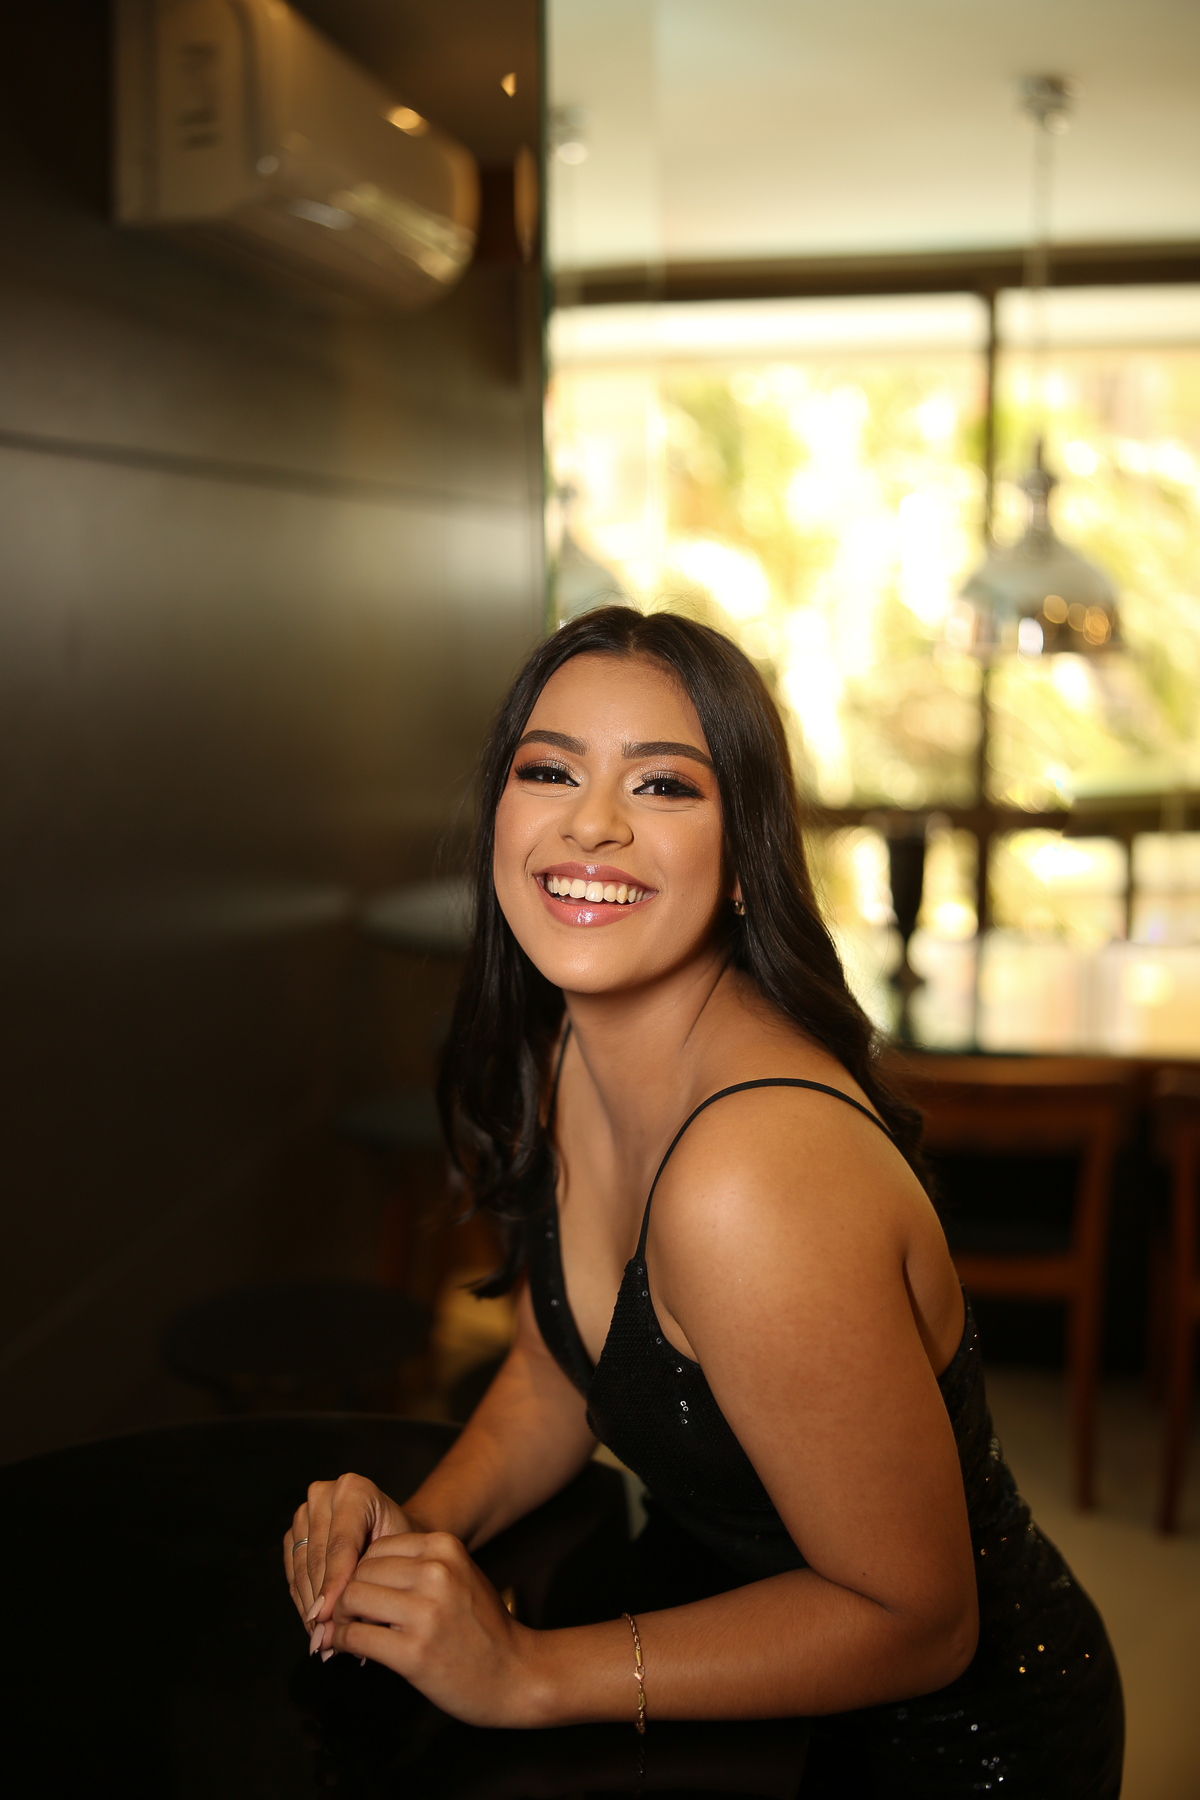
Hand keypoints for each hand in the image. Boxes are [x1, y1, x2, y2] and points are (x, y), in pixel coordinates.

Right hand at [284, 1472, 411, 1649]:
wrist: (398, 1531)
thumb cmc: (404, 1544)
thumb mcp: (395, 1559)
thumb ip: (367, 1586)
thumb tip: (334, 1631)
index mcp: (354, 1490)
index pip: (340, 1545)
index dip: (332, 1584)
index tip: (327, 1618)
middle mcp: (325, 1493)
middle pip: (317, 1557)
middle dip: (320, 1601)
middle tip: (325, 1639)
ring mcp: (306, 1510)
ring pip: (301, 1567)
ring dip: (309, 1606)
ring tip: (321, 1639)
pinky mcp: (295, 1531)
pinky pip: (293, 1571)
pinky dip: (303, 1600)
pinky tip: (314, 1624)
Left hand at [324, 1531, 542, 1726]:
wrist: (517, 1673)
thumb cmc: (483, 1627)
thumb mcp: (458, 1576)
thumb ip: (417, 1566)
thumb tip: (357, 1573)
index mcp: (445, 1547)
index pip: (376, 1548)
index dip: (362, 1572)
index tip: (363, 1595)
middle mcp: (436, 1573)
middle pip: (360, 1572)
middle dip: (346, 1595)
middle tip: (348, 1617)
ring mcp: (425, 1612)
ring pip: (351, 1599)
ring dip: (341, 1618)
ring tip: (349, 1631)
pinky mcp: (414, 1652)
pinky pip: (355, 1636)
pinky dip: (343, 1642)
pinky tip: (351, 1649)